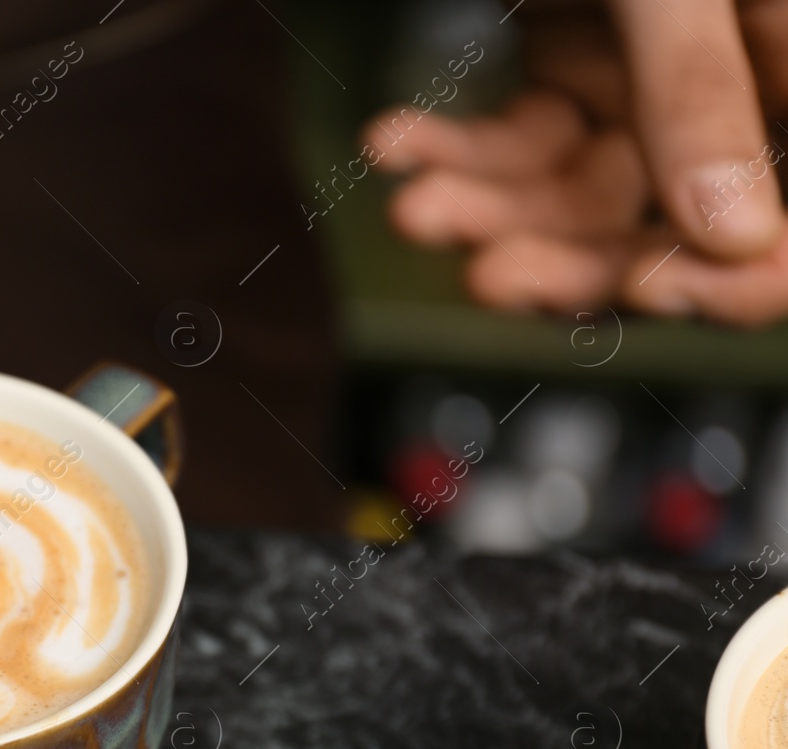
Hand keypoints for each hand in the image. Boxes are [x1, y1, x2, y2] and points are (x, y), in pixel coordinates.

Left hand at [366, 0, 787, 325]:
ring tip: (418, 207)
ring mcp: (649, 73)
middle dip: (573, 254)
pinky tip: (397, 143)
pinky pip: (519, 139)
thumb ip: (699, 90)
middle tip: (491, 277)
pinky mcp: (571, 61)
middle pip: (669, 220)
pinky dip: (454, 151)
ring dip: (490, 210)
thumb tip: (738, 239)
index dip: (738, 271)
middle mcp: (733, 73)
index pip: (782, 214)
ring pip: (576, 192)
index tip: (653, 289)